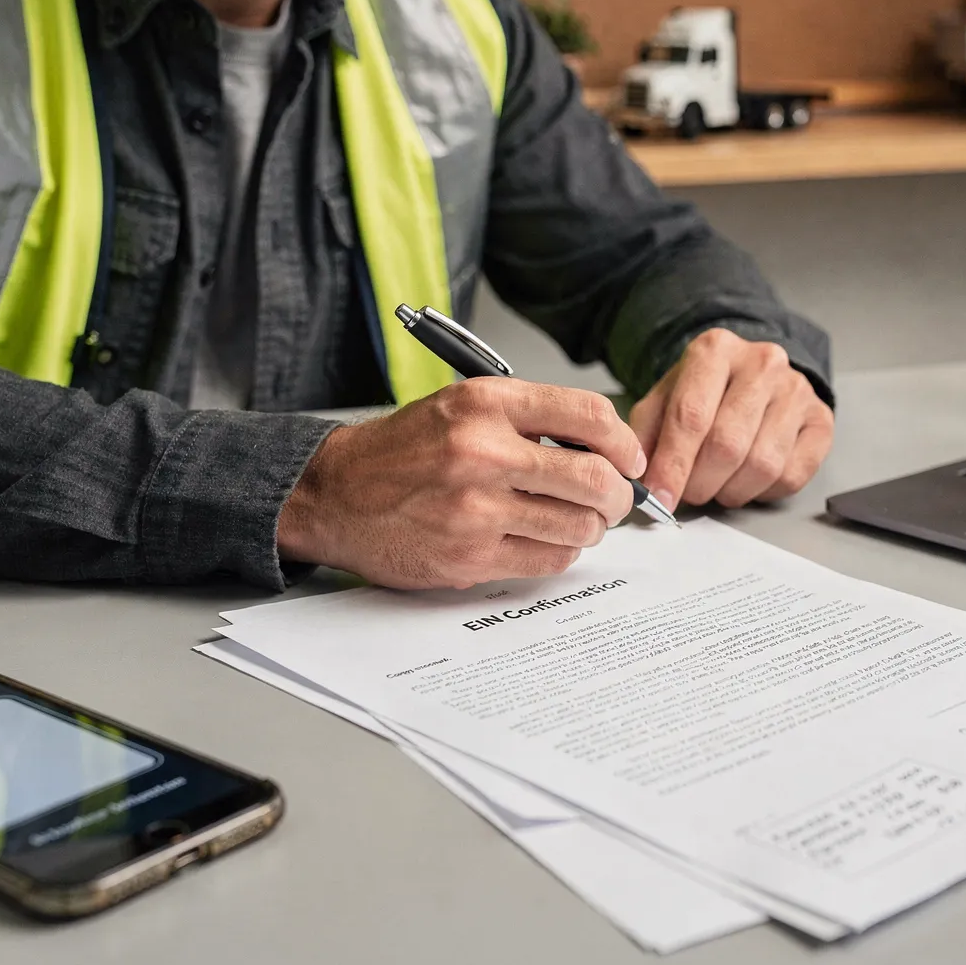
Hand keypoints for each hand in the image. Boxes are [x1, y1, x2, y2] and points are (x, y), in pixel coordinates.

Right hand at [276, 377, 644, 588]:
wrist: (334, 493)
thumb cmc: (401, 451)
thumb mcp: (461, 407)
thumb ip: (528, 420)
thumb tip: (603, 448)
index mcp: (485, 404)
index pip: (588, 415)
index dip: (625, 441)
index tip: (631, 457)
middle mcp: (482, 452)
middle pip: (594, 478)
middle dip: (619, 494)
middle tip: (616, 499)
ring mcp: (476, 509)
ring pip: (578, 526)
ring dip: (590, 527)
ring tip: (577, 520)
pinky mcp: (469, 555)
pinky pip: (547, 560)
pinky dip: (559, 552)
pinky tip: (544, 540)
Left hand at [630, 328, 833, 511]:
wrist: (754, 376)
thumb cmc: (704, 392)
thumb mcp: (663, 400)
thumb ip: (646, 436)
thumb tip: (641, 480)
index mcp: (716, 350)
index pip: (691, 415)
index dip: (673, 465)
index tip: (660, 498)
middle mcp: (762, 363)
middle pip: (727, 443)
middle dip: (700, 482)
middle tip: (688, 494)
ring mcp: (797, 389)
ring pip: (762, 464)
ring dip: (731, 490)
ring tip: (716, 485)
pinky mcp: (821, 419)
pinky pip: (792, 475)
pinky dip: (763, 491)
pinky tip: (747, 479)